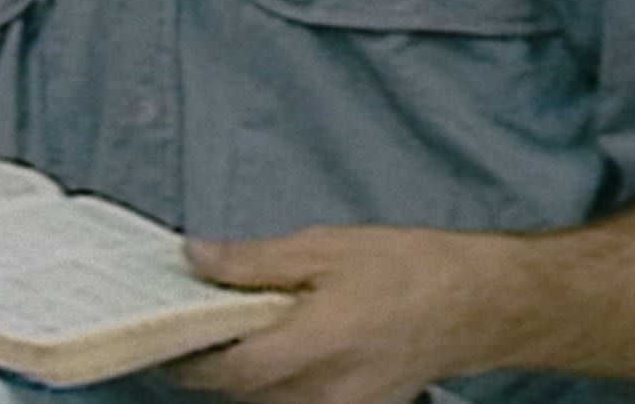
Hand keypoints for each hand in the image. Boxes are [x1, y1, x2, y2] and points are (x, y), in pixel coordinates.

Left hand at [165, 224, 499, 403]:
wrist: (472, 305)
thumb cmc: (403, 268)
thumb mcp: (323, 247)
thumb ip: (253, 261)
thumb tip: (194, 258)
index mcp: (316, 346)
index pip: (231, 373)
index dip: (188, 360)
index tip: (162, 336)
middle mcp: (326, 394)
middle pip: (243, 395)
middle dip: (211, 366)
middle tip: (189, 327)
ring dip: (242, 378)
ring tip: (232, 335)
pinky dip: (275, 386)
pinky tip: (276, 353)